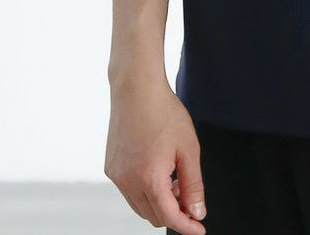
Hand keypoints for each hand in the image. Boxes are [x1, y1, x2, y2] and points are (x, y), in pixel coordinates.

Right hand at [105, 77, 206, 233]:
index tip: (198, 229)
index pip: (169, 217)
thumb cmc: (163, 112)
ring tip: (175, 180)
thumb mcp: (189, 149)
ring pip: (140, 206)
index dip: (186, 226)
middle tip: (189, 196)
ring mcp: (117, 175)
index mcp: (149, 178)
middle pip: (154, 216)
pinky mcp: (111, 167)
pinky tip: (158, 170)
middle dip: (174, 212)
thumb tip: (197, 212)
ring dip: (159, 202)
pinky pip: (129, 191)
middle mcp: (128, 181)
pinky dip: (145, 191)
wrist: (137, 88)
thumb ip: (193, 185)